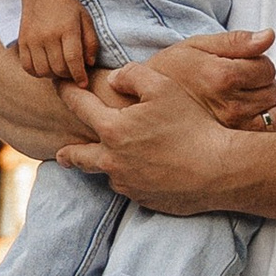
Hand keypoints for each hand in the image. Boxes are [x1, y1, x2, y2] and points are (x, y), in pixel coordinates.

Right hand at [13, 0, 98, 87]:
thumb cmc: (67, 6)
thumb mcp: (85, 19)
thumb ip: (91, 42)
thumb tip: (89, 64)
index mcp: (67, 29)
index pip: (73, 59)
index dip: (79, 75)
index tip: (83, 83)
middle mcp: (49, 35)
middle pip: (59, 68)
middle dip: (68, 76)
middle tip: (72, 72)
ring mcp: (33, 39)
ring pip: (43, 71)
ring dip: (53, 75)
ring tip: (59, 69)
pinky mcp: (22, 41)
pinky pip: (27, 67)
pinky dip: (37, 72)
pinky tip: (45, 67)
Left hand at [55, 56, 246, 213]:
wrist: (217, 170)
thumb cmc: (191, 124)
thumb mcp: (162, 86)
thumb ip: (132, 75)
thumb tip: (114, 79)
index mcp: (112, 130)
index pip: (78, 106)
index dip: (66, 92)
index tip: (58, 85)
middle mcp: (112, 161)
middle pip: (78, 157)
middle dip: (67, 153)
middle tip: (61, 154)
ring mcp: (127, 184)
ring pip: (108, 173)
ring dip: (108, 165)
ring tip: (117, 160)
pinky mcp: (144, 200)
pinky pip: (132, 187)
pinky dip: (133, 178)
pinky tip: (150, 171)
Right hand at [130, 29, 275, 131]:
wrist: (141, 106)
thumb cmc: (169, 73)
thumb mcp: (196, 46)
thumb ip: (235, 41)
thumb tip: (269, 36)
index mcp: (221, 76)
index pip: (266, 67)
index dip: (258, 63)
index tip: (241, 66)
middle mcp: (230, 105)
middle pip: (273, 89)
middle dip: (262, 83)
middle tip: (240, 84)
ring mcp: (233, 128)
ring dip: (266, 103)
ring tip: (242, 100)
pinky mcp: (234, 144)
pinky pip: (270, 133)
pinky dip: (268, 123)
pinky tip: (249, 117)